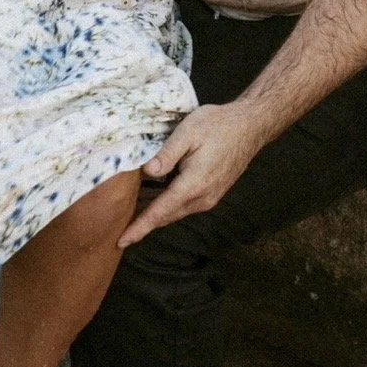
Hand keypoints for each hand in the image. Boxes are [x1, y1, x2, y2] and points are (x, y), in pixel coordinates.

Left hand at [118, 103, 262, 245]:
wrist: (249, 126)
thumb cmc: (219, 125)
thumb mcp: (188, 132)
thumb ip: (166, 154)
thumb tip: (146, 172)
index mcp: (193, 185)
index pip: (159, 212)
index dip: (139, 228)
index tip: (122, 241)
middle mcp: (202, 198)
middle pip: (165, 216)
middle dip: (142, 222)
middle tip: (117, 223)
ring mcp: (209, 198)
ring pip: (174, 211)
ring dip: (154, 212)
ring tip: (130, 209)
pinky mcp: (211, 193)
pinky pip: (184, 205)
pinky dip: (166, 204)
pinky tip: (152, 195)